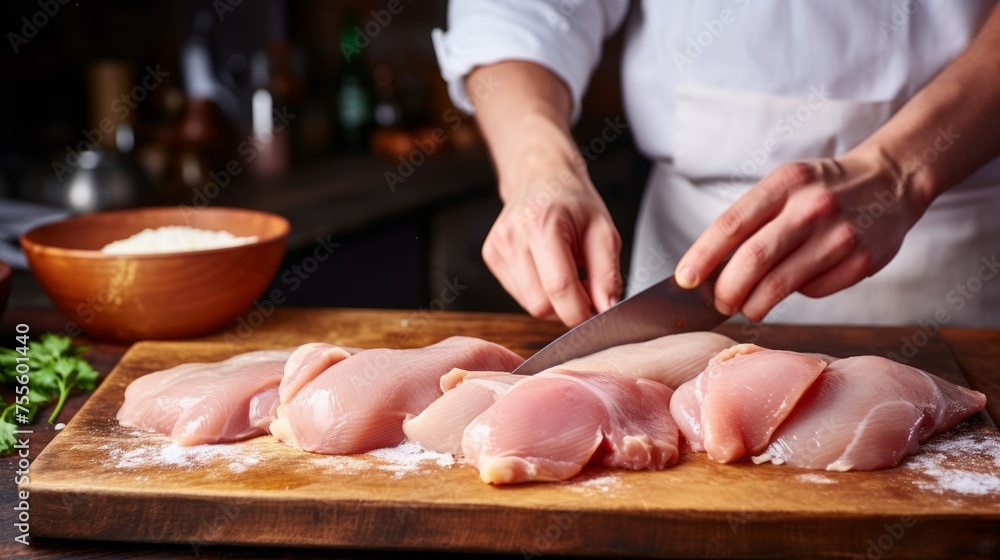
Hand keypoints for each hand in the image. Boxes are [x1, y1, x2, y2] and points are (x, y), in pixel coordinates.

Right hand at [483, 157, 621, 326]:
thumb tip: (606, 310)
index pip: (559, 287)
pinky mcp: (491, 257)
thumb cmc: (574, 202)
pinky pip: (519, 295)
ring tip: (565, 271)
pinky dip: (538, 291)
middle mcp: (513, 237)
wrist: (541, 177)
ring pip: (529, 305)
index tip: (597, 313)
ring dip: (553, 300)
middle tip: (583, 285)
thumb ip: (607, 274)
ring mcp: (497, 248)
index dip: (581, 310)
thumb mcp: (604, 232)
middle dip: (567, 306)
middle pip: (540, 304)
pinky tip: (546, 268)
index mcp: (542, 225)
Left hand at [675, 148, 932, 320]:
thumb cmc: (822, 189)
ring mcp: (839, 235)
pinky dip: (797, 295)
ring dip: (754, 304)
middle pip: (753, 260)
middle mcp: (811, 207)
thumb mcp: (785, 186)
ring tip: (746, 307)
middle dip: (726, 290)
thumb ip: (752, 220)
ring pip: (780, 283)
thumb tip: (710, 268)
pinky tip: (797, 285)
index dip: (702, 256)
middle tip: (719, 303)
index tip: (684, 279)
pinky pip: (815, 291)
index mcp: (784, 184)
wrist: (891, 180)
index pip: (731, 225)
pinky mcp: (862, 261)